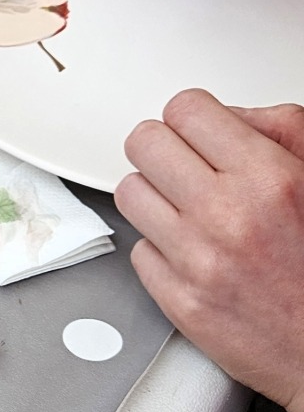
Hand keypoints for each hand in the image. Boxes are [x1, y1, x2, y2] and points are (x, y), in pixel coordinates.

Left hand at [115, 90, 303, 411]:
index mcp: (270, 178)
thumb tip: (230, 115)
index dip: (193, 118)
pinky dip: (161, 250)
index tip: (199, 132)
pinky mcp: (181, 303)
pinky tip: (194, 254)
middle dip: (164, 149)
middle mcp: (228, 216)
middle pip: (144, 142)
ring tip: (189, 212)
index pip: (185, 109)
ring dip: (156, 198)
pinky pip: (139, 250)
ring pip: (130, 192)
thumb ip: (281, 130)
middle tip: (185, 167)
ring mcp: (199, 261)